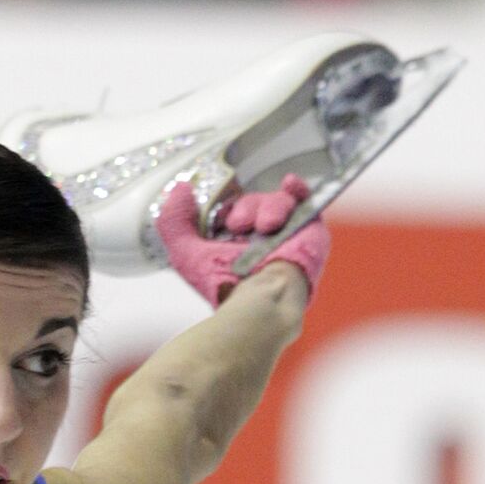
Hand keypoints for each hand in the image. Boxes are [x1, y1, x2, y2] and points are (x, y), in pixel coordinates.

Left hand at [155, 174, 330, 306]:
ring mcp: (285, 235)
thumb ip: (175, 220)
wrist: (260, 301)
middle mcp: (258, 239)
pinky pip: (306, 201)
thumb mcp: (185, 252)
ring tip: (263, 226)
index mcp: (231, 243)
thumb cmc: (222, 284)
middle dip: (245, 208)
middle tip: (237, 225)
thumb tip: (180, 187)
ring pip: (276, 201)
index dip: (225, 206)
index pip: (230, 210)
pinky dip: (298, 189)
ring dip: (267, 207)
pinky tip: (289, 183)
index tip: (219, 214)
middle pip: (252, 203)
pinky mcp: (310, 232)